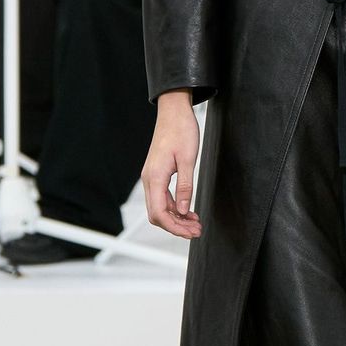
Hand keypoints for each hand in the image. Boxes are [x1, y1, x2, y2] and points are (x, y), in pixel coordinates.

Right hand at [142, 90, 202, 237]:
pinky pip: (163, 197)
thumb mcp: (189, 160)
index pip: (158, 213)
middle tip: (196, 231)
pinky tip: (188, 210)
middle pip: (157, 214)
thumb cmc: (181, 130)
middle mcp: (149, 179)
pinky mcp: (157, 174)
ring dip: (176, 218)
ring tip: (195, 223)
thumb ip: (185, 186)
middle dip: (176, 226)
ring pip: (160, 207)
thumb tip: (182, 210)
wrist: (174, 112)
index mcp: (154, 177)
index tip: (190, 232)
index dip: (174, 227)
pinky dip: (174, 207)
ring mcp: (152, 177)